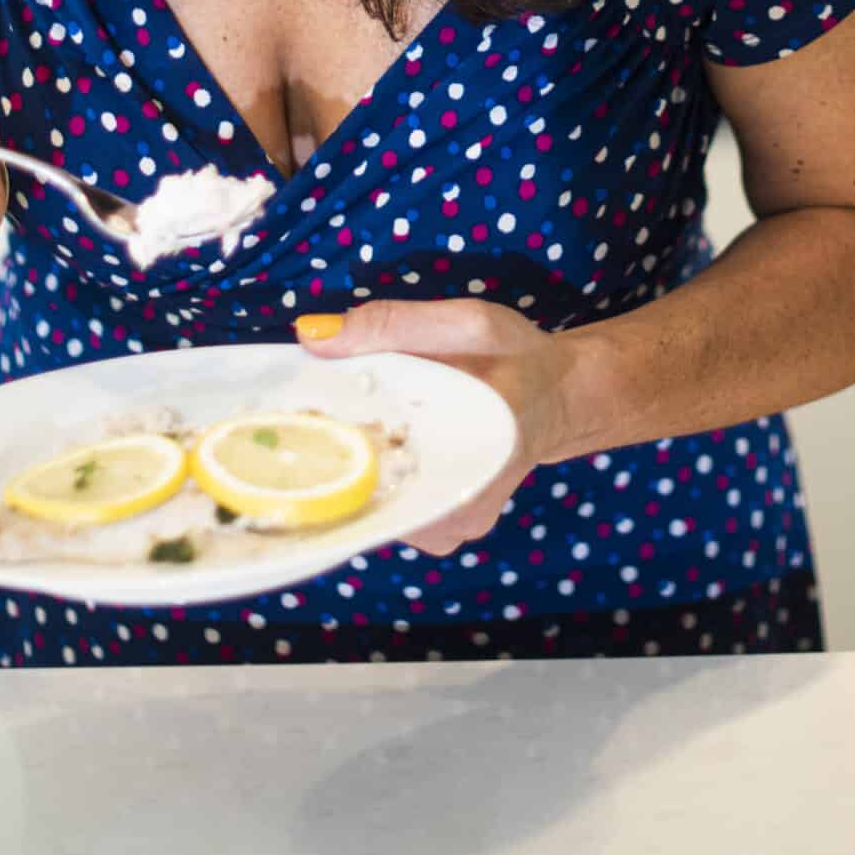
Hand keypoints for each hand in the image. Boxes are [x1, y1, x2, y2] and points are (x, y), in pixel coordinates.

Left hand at [294, 297, 577, 554]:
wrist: (557, 397)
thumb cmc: (516, 356)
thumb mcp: (467, 322)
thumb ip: (395, 325)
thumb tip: (311, 336)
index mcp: (476, 459)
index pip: (385, 472)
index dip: (329, 448)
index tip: (297, 419)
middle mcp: (460, 514)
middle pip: (369, 496)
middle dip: (329, 454)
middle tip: (301, 415)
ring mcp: (448, 531)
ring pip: (372, 506)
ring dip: (343, 463)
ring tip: (323, 422)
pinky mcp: (439, 531)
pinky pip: (386, 509)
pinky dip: (362, 474)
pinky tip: (353, 440)